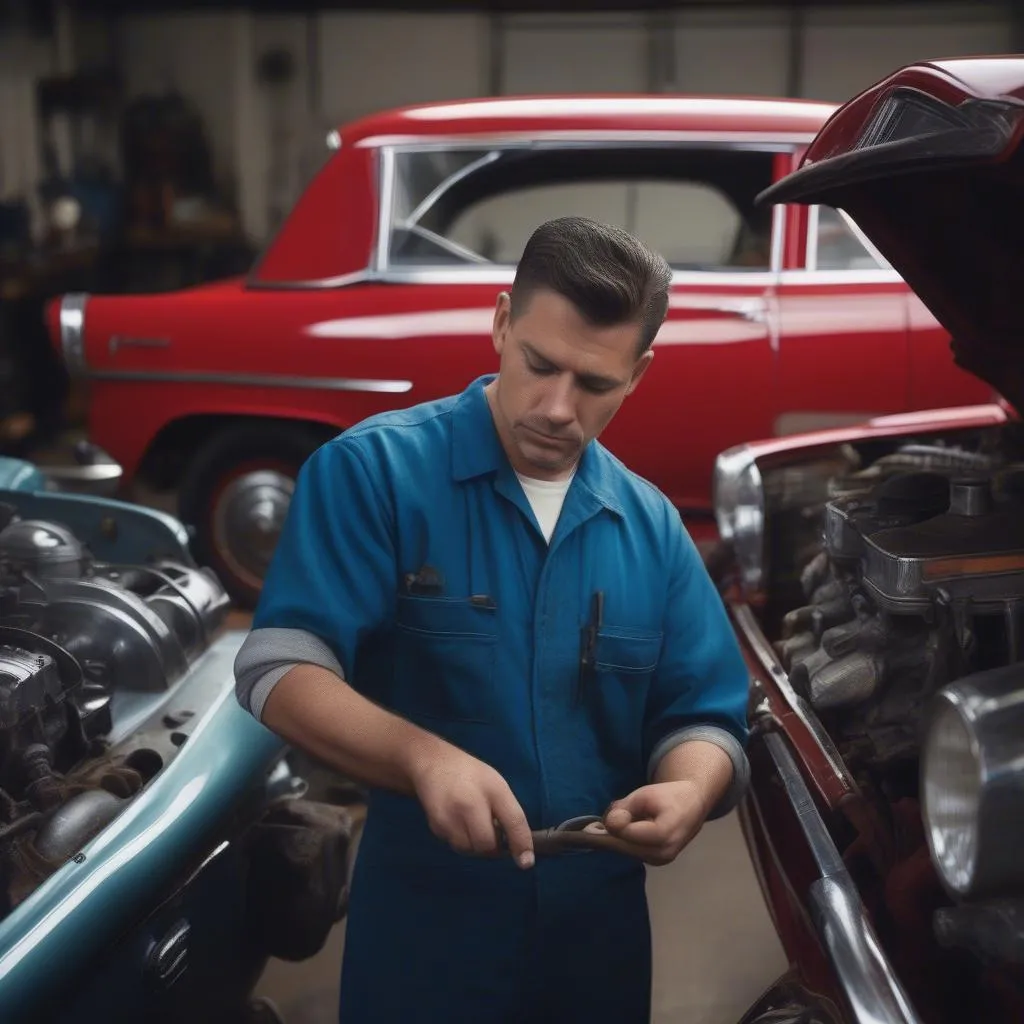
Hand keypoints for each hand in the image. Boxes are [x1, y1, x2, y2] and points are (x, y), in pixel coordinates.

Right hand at [410, 747, 534, 868]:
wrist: (432, 763)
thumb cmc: (470, 773)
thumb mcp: (496, 784)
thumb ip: (508, 812)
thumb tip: (516, 846)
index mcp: (493, 789)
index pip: (514, 821)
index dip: (522, 844)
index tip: (526, 862)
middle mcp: (471, 804)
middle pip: (487, 844)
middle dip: (493, 845)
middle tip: (490, 831)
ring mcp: (451, 817)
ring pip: (470, 850)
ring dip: (476, 845)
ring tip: (472, 824)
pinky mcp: (436, 826)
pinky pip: (455, 845)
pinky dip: (461, 840)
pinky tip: (457, 821)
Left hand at [601, 781, 706, 865]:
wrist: (692, 805)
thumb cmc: (670, 796)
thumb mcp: (644, 794)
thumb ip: (624, 808)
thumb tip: (608, 824)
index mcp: (663, 835)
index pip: (625, 833)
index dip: (615, 820)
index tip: (617, 808)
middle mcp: (662, 855)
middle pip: (621, 846)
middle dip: (613, 829)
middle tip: (618, 811)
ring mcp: (659, 861)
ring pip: (623, 850)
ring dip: (618, 835)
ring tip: (629, 817)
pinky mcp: (655, 862)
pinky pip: (631, 852)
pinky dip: (625, 840)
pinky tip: (632, 827)